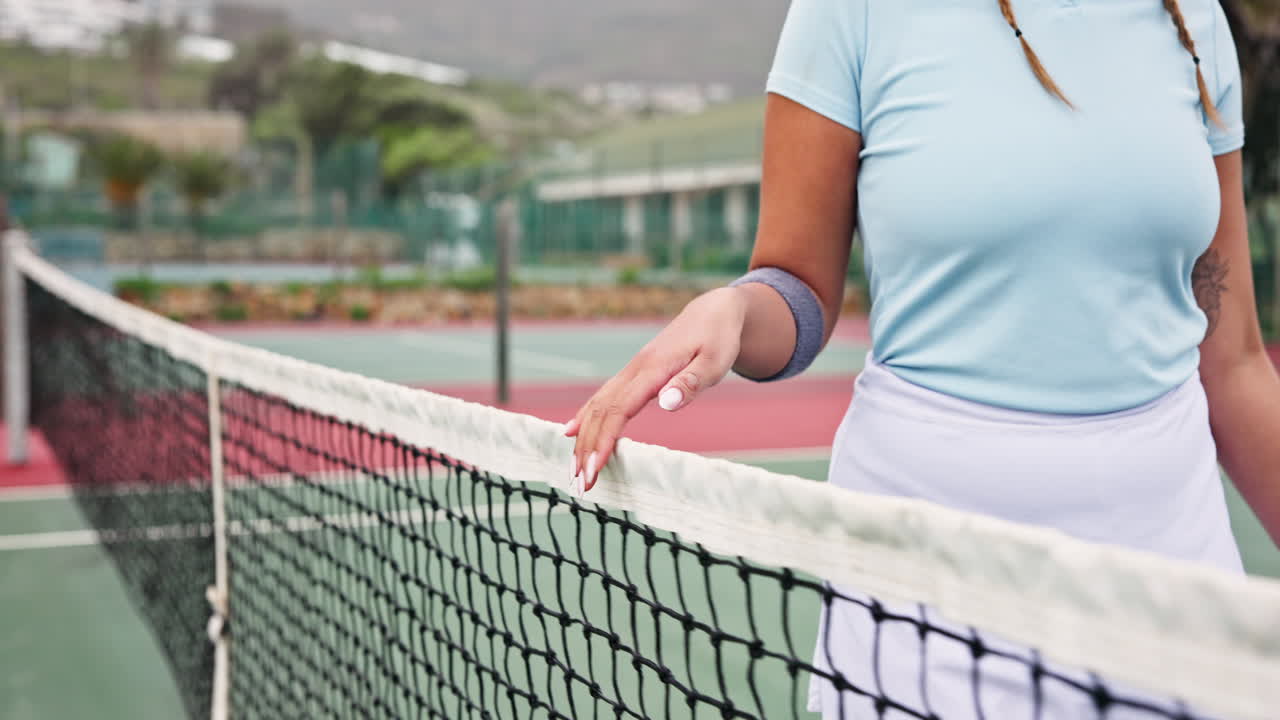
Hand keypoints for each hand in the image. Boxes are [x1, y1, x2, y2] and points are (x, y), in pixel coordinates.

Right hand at [565, 286, 748, 493]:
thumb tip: (665, 403)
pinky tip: (571, 432)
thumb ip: (689, 383)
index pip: (619, 410)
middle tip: (580, 484)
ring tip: (573, 468)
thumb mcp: (714, 361)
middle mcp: (634, 370)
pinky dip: (584, 417)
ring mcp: (631, 372)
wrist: (713, 312)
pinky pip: (603, 398)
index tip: (594, 468)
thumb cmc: (718, 339)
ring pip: (597, 406)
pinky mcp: (633, 375)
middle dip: (587, 448)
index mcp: (652, 370)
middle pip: (601, 412)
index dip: (603, 440)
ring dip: (583, 438)